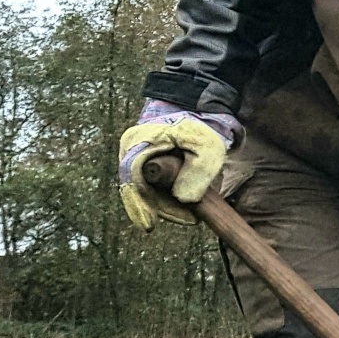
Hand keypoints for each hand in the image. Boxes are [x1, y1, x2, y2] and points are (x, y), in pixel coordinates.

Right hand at [118, 100, 241, 229]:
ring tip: (191, 216)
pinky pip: (152, 188)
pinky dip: (167, 199)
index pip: (132, 178)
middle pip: (137, 189)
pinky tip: (185, 209)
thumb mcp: (207, 145)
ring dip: (166, 206)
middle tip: (188, 220)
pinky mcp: (147, 166)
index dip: (138, 204)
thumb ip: (199, 170)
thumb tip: (184, 199)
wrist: (200, 112)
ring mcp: (137, 158)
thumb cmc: (201, 126)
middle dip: (160, 208)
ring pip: (145, 191)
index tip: (150, 225)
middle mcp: (131, 151)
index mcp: (138, 142)